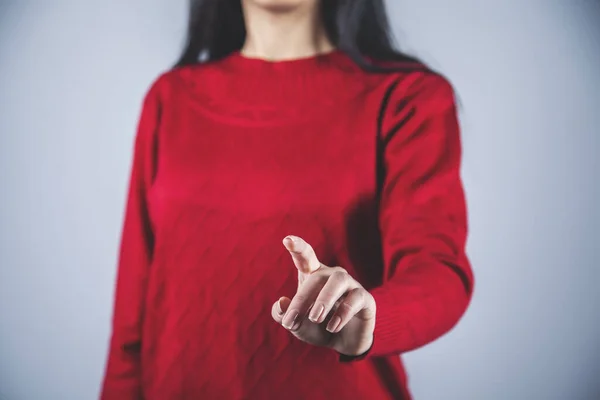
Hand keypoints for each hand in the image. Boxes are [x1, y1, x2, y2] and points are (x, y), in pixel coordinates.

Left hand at [271, 235, 375, 355]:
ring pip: (339, 280)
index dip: (298, 247)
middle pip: (318, 276)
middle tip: (291, 321)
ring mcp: (351, 285)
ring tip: (315, 318)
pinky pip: (356, 298)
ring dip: (325, 299)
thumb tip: (281, 302)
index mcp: (313, 275)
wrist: (343, 345)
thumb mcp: (297, 325)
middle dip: (303, 299)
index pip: (306, 256)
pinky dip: (342, 313)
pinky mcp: (366, 299)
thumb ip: (283, 315)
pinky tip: (332, 327)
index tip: (287, 240)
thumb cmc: (317, 328)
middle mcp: (333, 275)